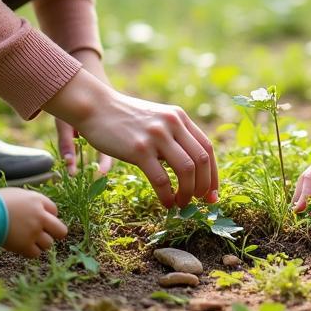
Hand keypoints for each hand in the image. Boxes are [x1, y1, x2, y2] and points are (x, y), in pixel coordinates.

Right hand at [0, 187, 67, 257]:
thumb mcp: (19, 194)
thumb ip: (31, 202)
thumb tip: (35, 209)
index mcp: (38, 201)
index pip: (55, 211)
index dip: (49, 216)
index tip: (41, 219)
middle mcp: (40, 217)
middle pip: (61, 231)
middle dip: (55, 233)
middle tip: (47, 234)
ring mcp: (34, 232)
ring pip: (48, 244)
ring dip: (41, 243)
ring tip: (30, 240)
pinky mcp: (24, 245)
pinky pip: (35, 253)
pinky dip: (31, 251)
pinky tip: (23, 246)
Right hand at [44, 71, 218, 208]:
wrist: (96, 107)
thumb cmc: (125, 118)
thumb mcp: (156, 119)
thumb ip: (173, 136)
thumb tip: (190, 168)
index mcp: (179, 117)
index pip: (207, 148)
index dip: (213, 174)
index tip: (212, 194)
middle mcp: (172, 123)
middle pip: (202, 160)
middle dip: (204, 186)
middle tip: (200, 202)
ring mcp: (156, 135)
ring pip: (187, 170)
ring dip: (188, 193)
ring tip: (182, 204)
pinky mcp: (139, 149)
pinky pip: (162, 179)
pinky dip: (168, 196)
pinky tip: (166, 203)